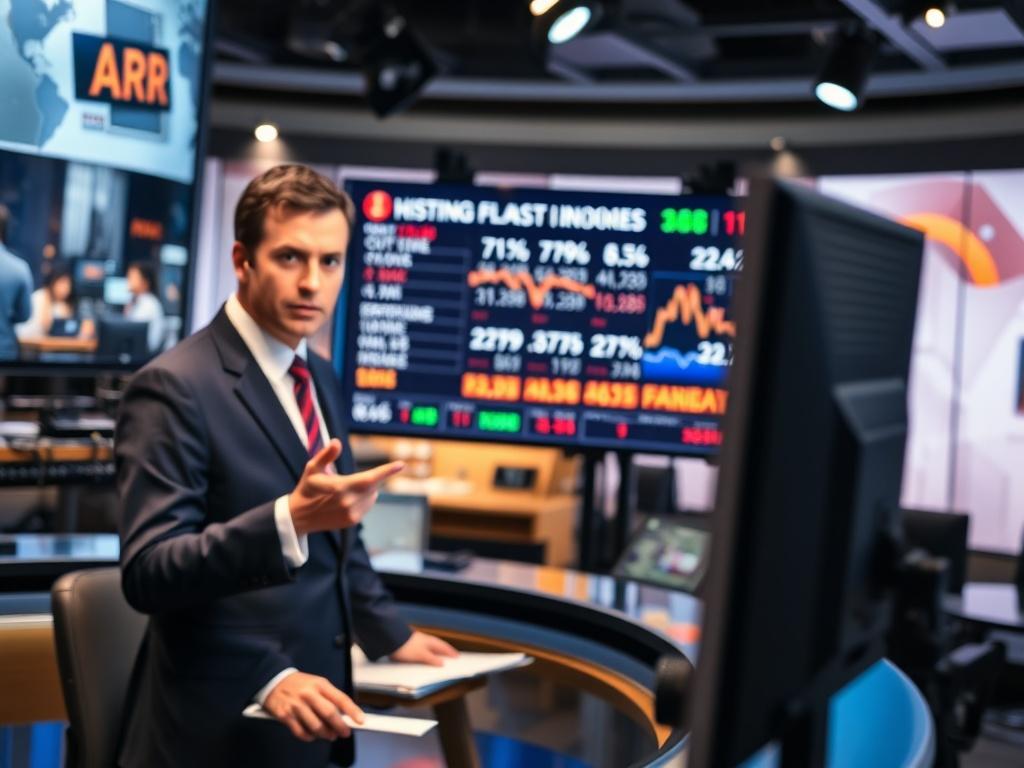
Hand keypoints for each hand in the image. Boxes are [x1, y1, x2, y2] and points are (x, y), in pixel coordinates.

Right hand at [263, 671, 363, 741]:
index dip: (352, 711)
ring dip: (326, 734)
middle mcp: (308, 694)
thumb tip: (344, 714)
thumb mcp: (316, 683)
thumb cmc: (299, 684)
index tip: (361, 720)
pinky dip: (309, 737)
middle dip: (340, 726)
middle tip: (345, 732)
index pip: (340, 698)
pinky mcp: (285, 715)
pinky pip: (301, 732)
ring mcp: (296, 705)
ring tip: (330, 735)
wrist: (273, 680)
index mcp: (320, 684)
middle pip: (329, 714)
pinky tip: (313, 736)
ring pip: (316, 726)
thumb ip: (330, 697)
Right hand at [289, 439, 403, 536]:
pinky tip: (346, 500)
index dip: (387, 471)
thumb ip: (326, 455)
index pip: (369, 478)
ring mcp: (351, 514)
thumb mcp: (312, 468)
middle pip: (372, 485)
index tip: (401, 465)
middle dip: (368, 478)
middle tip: (349, 478)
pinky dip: (363, 499)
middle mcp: (348, 503)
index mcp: (340, 488)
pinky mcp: (352, 521)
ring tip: (344, 490)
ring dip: (366, 489)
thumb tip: (337, 441)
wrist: (299, 517)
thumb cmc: (307, 488)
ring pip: (372, 496)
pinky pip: (367, 506)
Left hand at [389, 630, 458, 666]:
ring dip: (435, 655)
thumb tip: (442, 663)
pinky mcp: (411, 645)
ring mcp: (418, 642)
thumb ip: (432, 659)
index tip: (457, 657)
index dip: (451, 652)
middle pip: (438, 648)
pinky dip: (427, 656)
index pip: (444, 647)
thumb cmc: (407, 647)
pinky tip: (424, 661)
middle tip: (450, 660)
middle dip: (444, 653)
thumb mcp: (422, 655)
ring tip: (438, 662)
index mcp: (431, 642)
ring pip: (430, 649)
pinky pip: (422, 652)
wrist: (391, 641)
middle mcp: (426, 641)